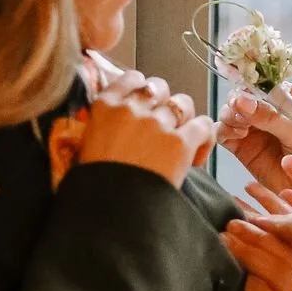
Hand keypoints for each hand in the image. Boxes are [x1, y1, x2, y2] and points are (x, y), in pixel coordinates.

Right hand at [79, 72, 215, 188]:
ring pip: (183, 103)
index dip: (145, 89)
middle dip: (165, 104)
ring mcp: (156, 124)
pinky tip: (195, 157)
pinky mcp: (179, 143)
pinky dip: (204, 138)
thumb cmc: (96, 187)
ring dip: (185, 119)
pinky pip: (204, 125)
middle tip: (165, 127)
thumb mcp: (87, 147)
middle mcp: (131, 108)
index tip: (148, 105)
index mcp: (104, 107)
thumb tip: (120, 125)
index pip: (132, 78)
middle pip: (160, 87)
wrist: (109, 212)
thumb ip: (104, 126)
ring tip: (181, 142)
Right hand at [216, 83, 291, 197]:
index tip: (246, 93)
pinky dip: (224, 131)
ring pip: (230, 111)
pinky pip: (224, 132)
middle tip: (240, 112)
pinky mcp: (242, 146)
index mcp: (291, 98)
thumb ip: (272, 118)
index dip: (253, 85)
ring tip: (242, 128)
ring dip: (230, 115)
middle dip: (238, 102)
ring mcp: (254, 127)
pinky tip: (236, 136)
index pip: (267, 82)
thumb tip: (243, 101)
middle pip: (243, 95)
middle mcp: (270, 109)